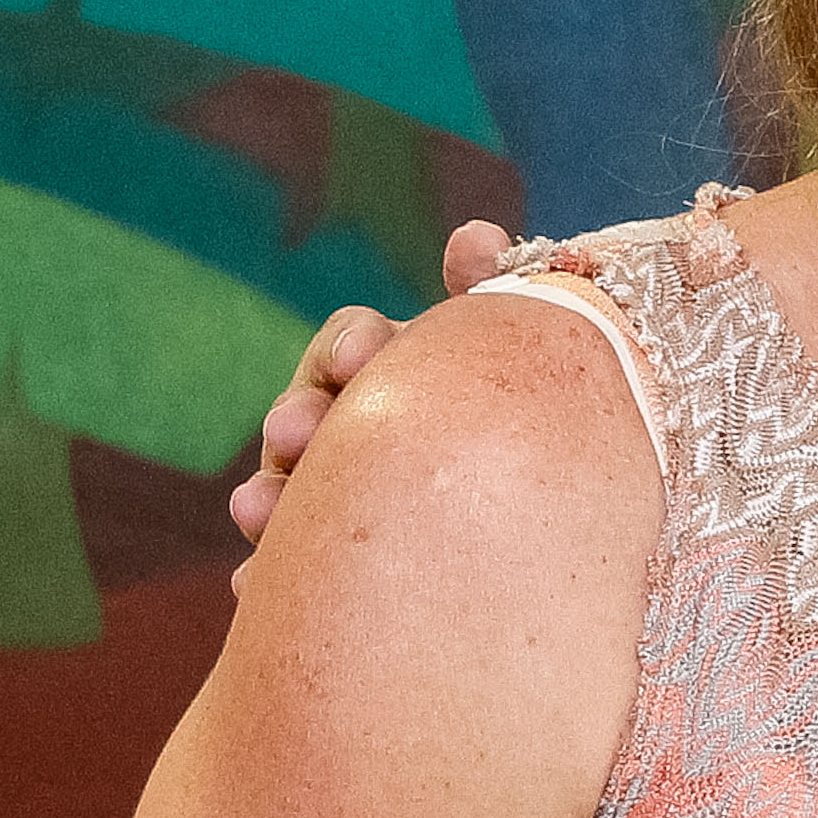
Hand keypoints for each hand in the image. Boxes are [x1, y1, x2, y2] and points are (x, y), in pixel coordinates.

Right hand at [228, 220, 514, 586]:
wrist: (558, 522)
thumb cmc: (537, 416)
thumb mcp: (524, 354)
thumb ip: (497, 294)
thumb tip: (470, 237)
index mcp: (398, 374)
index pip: (354, 349)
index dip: (350, 347)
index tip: (359, 358)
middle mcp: (358, 431)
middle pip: (309, 418)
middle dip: (299, 419)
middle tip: (295, 433)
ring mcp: (341, 499)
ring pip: (290, 493)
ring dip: (270, 496)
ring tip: (261, 510)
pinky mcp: (341, 567)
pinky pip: (298, 572)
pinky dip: (274, 573)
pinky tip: (259, 581)